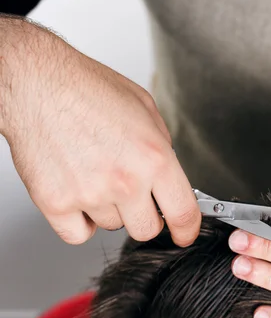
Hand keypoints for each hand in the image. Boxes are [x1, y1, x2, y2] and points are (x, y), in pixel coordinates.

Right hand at [0, 18, 200, 245]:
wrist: (37, 83)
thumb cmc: (88, 89)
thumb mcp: (146, 110)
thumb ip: (162, 148)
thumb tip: (169, 176)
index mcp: (153, 158)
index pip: (183, 212)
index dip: (187, 229)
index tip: (184, 234)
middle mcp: (125, 181)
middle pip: (147, 229)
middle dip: (144, 215)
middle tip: (132, 194)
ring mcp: (90, 195)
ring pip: (112, 226)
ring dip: (108, 209)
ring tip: (95, 174)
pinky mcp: (56, 203)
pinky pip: (78, 234)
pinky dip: (79, 221)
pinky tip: (78, 194)